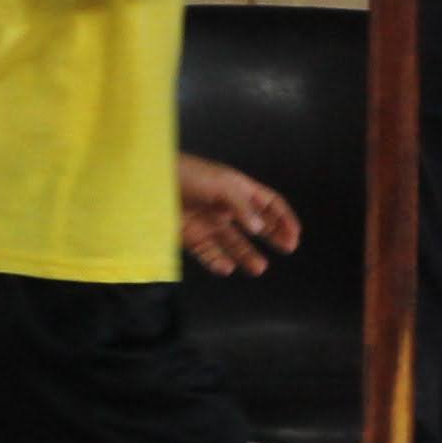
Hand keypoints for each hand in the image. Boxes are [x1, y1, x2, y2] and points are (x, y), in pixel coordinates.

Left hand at [178, 157, 296, 276]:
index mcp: (237, 189)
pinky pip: (208, 253)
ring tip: (259, 267)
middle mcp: (226, 207)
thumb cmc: (186, 174)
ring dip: (248, 255)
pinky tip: (226, 267)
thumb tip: (260, 228)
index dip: (283, 218)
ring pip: (234, 243)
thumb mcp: (220, 185)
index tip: (294, 234)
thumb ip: (242, 206)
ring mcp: (209, 223)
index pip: (268, 204)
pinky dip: (217, 262)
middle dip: (273, 236)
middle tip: (287, 248)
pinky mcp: (191, 237)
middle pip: (256, 225)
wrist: (148, 182)